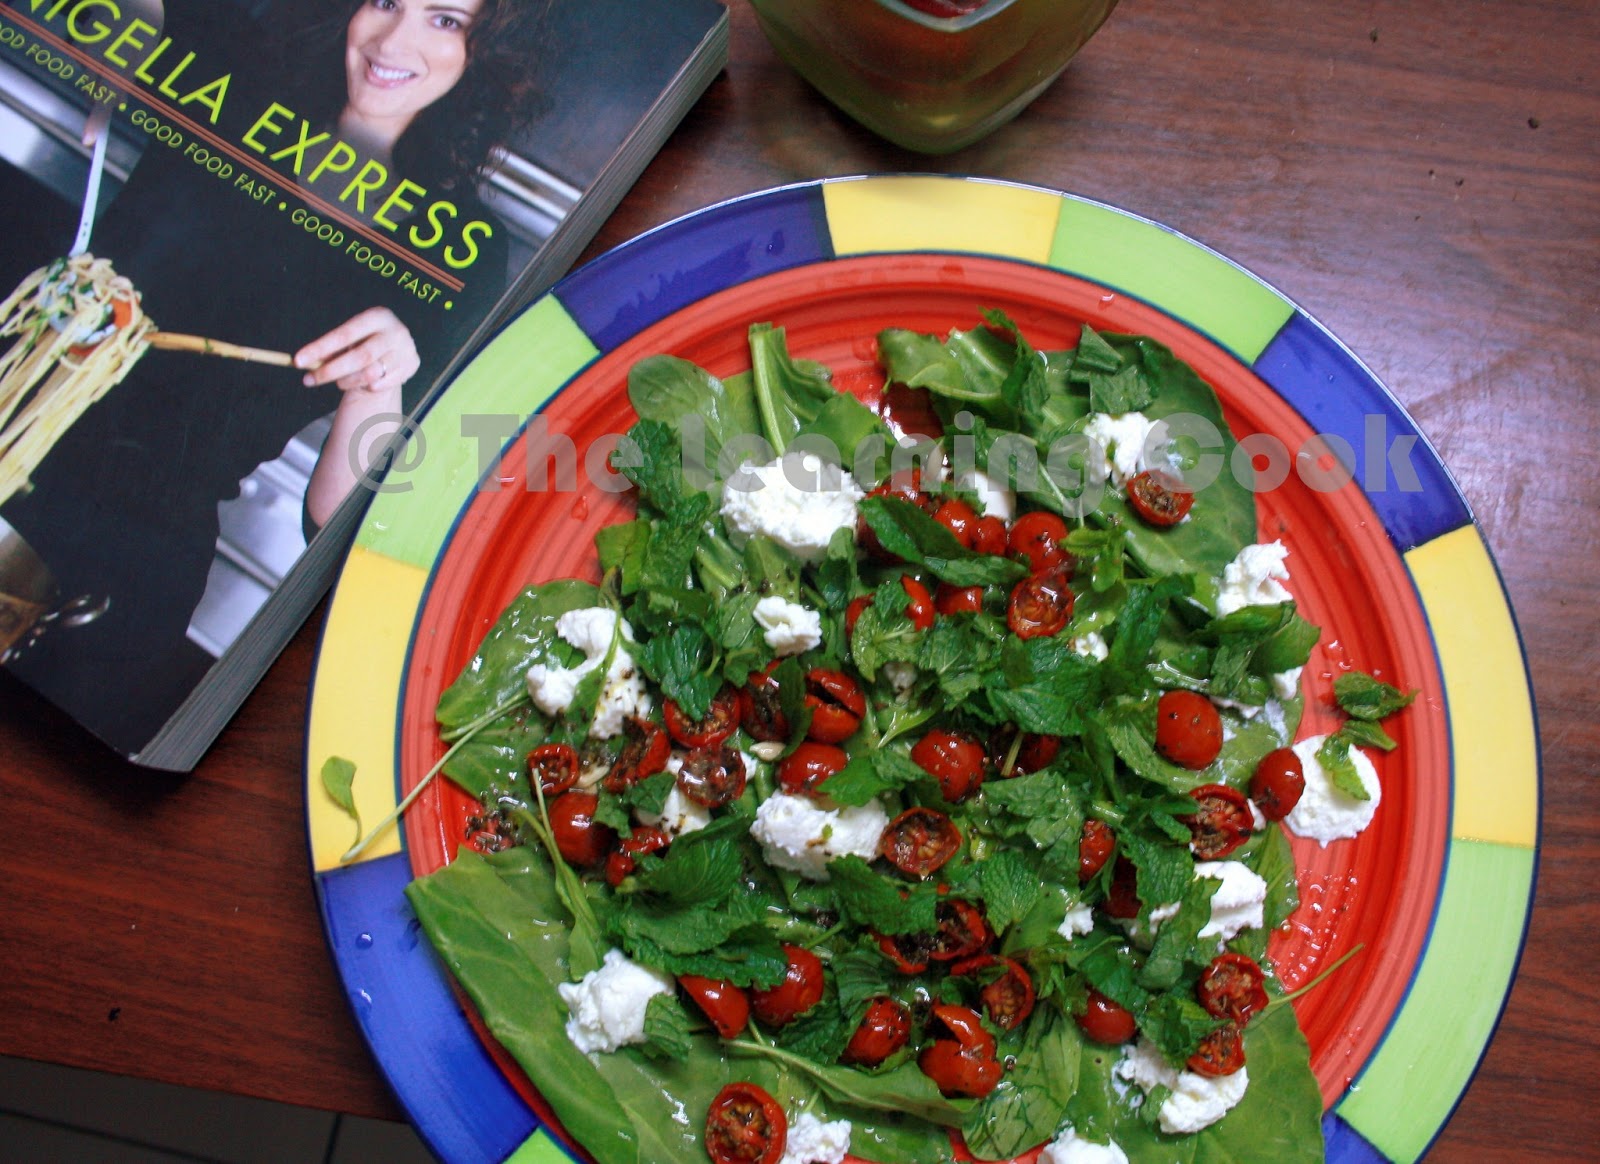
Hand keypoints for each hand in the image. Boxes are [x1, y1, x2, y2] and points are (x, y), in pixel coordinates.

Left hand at [294, 306, 418, 393]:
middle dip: (331, 370)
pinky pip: (382, 384)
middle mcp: (395, 331)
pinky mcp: (412, 365)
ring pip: (371, 374)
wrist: (395, 348)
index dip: (320, 348)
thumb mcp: (351, 339)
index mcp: (377, 315)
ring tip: (340, 382)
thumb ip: (331, 349)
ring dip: (348, 381)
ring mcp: (406, 349)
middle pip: (359, 357)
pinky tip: (364, 383)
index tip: (298, 361)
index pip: (344, 334)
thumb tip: (303, 362)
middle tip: (309, 380)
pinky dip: (368, 387)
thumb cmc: (365, 341)